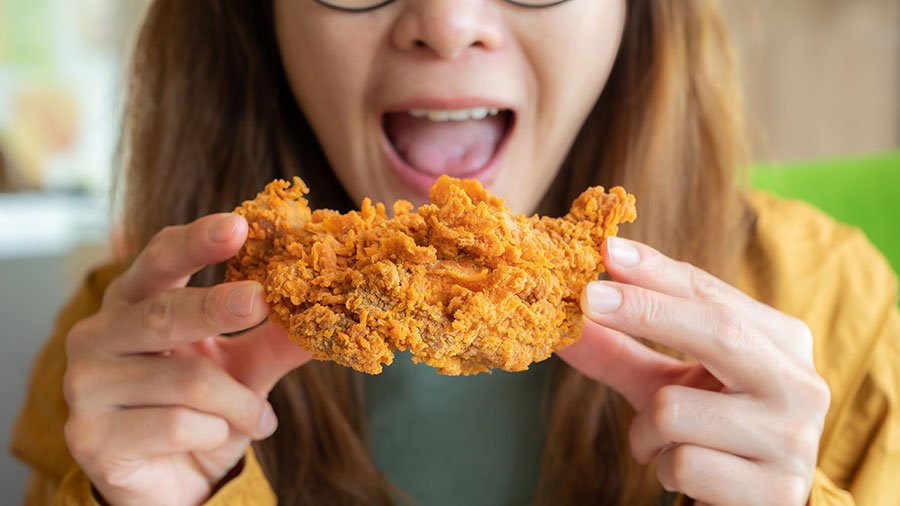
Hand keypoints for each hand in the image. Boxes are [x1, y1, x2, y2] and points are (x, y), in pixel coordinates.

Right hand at [63, 213, 311, 505]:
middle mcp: (98, 335)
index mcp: (134, 302)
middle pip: (164, 313)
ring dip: (238, 404)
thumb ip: (274, 342)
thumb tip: (320, 319)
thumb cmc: (201, 411)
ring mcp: (85, 386)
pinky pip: (174, 425)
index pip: (159, 258)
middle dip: (217, 307)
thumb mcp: (243, 370)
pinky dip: (215, 433)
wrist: (171, 482)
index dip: (196, 241)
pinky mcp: (90, 436)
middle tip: (262, 300)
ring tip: (258, 418)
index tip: (239, 224)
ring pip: (186, 380)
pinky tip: (218, 439)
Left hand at [557, 237, 830, 505]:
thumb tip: (563, 319)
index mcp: (782, 343)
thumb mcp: (664, 384)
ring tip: (663, 444)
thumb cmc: (708, 432)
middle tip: (587, 300)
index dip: (657, 273)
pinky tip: (686, 474)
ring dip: (646, 431)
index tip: (607, 252)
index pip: (713, 295)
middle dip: (643, 312)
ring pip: (676, 410)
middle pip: (716, 330)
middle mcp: (800, 384)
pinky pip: (682, 464)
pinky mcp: (774, 491)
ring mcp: (794, 440)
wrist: (751, 504)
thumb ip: (618, 349)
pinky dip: (663, 469)